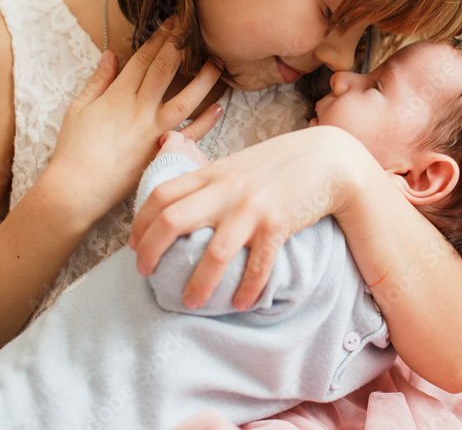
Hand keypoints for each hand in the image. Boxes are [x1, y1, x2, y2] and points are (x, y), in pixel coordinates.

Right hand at [44, 21, 223, 228]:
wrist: (76, 189)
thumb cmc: (73, 150)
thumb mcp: (79, 109)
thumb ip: (98, 80)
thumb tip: (111, 53)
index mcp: (116, 96)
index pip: (142, 59)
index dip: (159, 38)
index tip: (172, 21)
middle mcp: (138, 110)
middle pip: (164, 70)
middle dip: (180, 46)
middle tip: (197, 28)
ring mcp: (153, 131)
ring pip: (185, 99)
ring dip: (203, 79)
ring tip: (217, 63)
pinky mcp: (161, 152)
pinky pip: (190, 134)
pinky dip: (206, 121)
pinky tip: (219, 107)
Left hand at [129, 126, 376, 309]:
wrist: (327, 158)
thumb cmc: (279, 164)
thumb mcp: (237, 163)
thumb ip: (210, 178)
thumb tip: (180, 193)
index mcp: (213, 173)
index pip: (161, 195)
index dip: (140, 222)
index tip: (133, 244)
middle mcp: (226, 190)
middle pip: (172, 220)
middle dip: (151, 252)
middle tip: (146, 273)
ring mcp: (251, 208)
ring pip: (214, 253)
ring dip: (199, 284)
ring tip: (191, 302)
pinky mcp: (278, 224)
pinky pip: (258, 265)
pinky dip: (247, 288)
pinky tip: (241, 302)